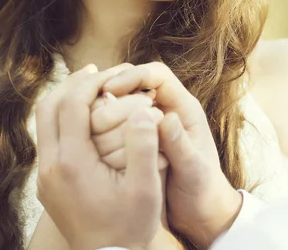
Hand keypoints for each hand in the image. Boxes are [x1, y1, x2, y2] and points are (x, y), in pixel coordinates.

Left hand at [35, 64, 162, 249]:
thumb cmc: (131, 227)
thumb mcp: (146, 189)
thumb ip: (144, 146)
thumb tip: (143, 110)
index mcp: (72, 165)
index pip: (71, 104)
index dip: (91, 82)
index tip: (111, 73)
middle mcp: (50, 168)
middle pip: (48, 107)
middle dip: (73, 84)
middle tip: (96, 72)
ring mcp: (45, 176)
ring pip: (44, 122)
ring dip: (66, 99)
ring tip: (91, 89)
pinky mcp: (47, 183)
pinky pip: (48, 137)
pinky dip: (64, 118)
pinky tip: (86, 117)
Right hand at [104, 63, 242, 247]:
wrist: (201, 213)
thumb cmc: (202, 191)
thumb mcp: (193, 170)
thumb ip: (180, 144)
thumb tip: (165, 118)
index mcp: (183, 107)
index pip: (156, 75)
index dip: (133, 76)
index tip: (109, 89)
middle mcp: (166, 108)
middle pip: (137, 81)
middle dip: (114, 85)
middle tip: (90, 98)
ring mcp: (151, 122)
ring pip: (125, 99)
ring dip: (106, 103)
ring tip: (84, 114)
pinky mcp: (140, 136)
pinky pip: (119, 119)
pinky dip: (105, 121)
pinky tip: (88, 133)